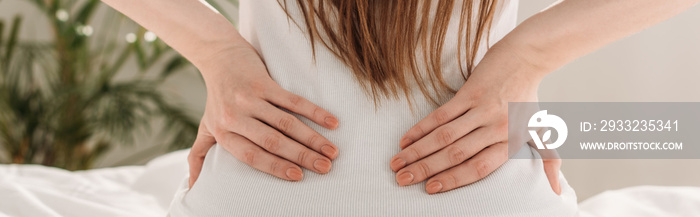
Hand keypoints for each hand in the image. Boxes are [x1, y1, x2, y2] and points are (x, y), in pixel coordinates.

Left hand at [188, 45, 339, 187]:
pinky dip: (315, 112)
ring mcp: (249, 98)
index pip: (252, 156)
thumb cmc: (216, 98)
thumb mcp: (205, 127)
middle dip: (301, 157)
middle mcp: (235, 116)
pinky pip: (293, 100)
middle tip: (324, 168)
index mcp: (223, 132)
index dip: (276, 167)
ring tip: (331, 152)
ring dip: (312, 138)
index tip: (299, 176)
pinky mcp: (263, 82)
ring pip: (286, 123)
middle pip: (272, 142)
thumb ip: (199, 155)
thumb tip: (191, 187)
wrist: (219, 56)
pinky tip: (332, 123)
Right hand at [389, 43, 561, 194]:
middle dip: (426, 169)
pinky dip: (420, 128)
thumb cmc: (530, 97)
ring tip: (397, 163)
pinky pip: (440, 115)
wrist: (526, 57)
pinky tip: (406, 140)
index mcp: (510, 142)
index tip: (430, 189)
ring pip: (444, 136)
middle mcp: (495, 128)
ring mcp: (481, 109)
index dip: (453, 180)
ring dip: (417, 151)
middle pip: (455, 154)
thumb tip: (557, 191)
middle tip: (402, 180)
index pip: (478, 168)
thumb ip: (549, 160)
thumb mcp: (542, 130)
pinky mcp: (470, 93)